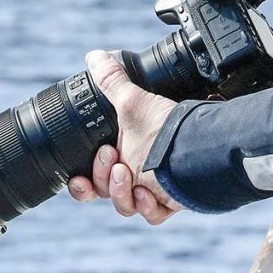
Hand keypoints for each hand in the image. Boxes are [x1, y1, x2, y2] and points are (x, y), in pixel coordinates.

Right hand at [67, 49, 184, 224]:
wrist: (197, 143)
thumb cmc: (165, 125)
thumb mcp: (132, 102)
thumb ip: (111, 80)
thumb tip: (94, 55)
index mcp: (122, 155)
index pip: (92, 179)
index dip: (81, 184)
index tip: (76, 178)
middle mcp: (134, 174)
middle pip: (104, 192)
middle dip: (101, 179)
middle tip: (112, 158)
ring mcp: (152, 190)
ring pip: (124, 206)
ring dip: (120, 192)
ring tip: (126, 172)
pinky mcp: (169, 202)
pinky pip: (151, 217)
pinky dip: (147, 207)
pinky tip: (149, 194)